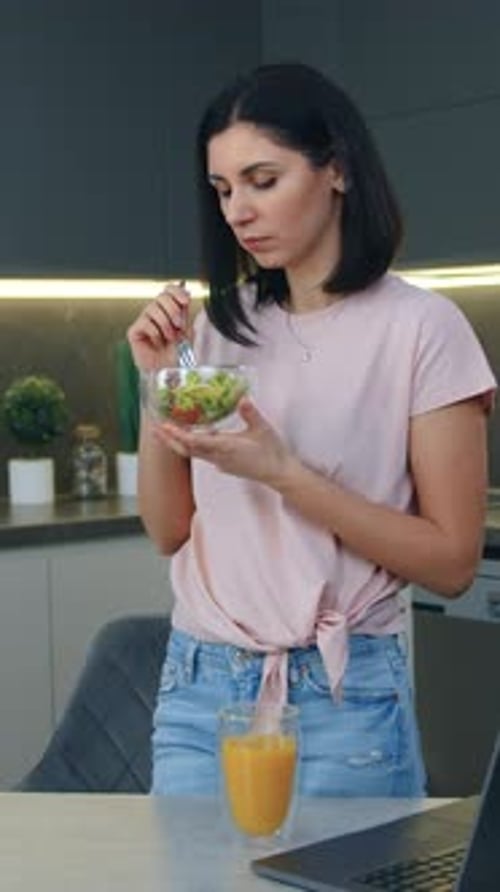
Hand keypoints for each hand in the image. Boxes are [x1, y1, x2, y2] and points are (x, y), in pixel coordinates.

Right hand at [127, 283, 190, 370]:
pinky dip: (156, 334)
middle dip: (173, 310)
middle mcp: (156, 313)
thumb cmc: (177, 356)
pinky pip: (145, 322)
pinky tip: (157, 344)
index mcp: (169, 311)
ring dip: (166, 324)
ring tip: (169, 338)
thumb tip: (186, 293)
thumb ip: (185, 313)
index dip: (176, 291)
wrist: (168, 372)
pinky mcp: (134, 331)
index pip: (169, 290)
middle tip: (178, 325)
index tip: (185, 300)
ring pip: (153, 308)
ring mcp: (144, 321)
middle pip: (162, 296)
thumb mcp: (187, 332)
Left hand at [155, 397, 299, 486]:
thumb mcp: (263, 429)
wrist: (279, 473)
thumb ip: (251, 413)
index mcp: (227, 448)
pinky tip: (191, 436)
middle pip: (187, 450)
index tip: (165, 426)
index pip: (196, 442)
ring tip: (165, 431)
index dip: (179, 435)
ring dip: (178, 442)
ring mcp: (220, 463)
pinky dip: (192, 445)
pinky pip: (202, 454)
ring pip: (193, 453)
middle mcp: (219, 458)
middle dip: (169, 440)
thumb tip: (242, 399)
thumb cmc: (272, 452)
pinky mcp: (224, 464)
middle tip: (154, 428)